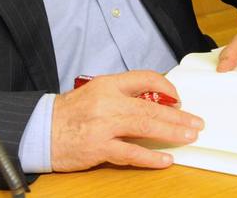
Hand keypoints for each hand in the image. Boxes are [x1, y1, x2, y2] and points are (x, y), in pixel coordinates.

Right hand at [51, 70, 202, 171]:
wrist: (40, 130)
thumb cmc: (69, 112)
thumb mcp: (96, 91)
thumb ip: (123, 93)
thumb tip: (155, 101)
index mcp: (108, 84)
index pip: (146, 78)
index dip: (167, 86)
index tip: (179, 98)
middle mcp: (108, 102)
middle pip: (152, 106)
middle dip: (178, 116)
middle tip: (196, 123)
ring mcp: (104, 125)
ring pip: (146, 127)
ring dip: (172, 133)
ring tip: (189, 137)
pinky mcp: (99, 147)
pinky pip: (131, 153)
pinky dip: (151, 157)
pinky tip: (166, 159)